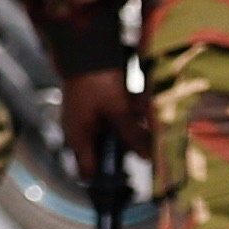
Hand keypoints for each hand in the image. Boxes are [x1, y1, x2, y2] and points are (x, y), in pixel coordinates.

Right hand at [58, 67, 137, 193]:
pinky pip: (115, 118)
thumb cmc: (95, 82)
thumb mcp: (118, 110)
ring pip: (115, 132)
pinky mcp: (97, 108)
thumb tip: (149, 158)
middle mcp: (81, 133)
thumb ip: (133, 134)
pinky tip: (137, 100)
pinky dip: (127, 112)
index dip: (107, 178)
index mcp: (79, 138)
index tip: (129, 178)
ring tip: (140, 107)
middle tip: (145, 133)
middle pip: (108, 151)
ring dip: (132, 124)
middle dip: (130, 142)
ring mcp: (88, 120)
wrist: (87, 49)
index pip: (89, 172)